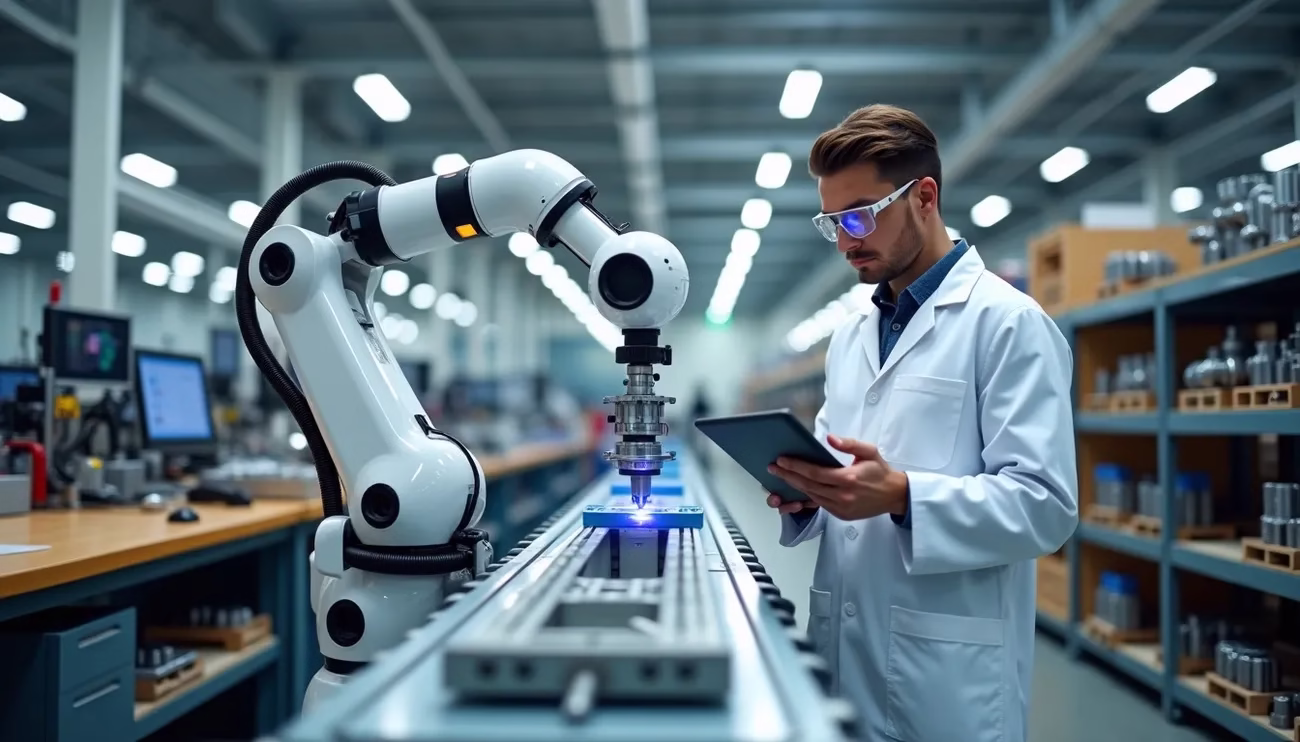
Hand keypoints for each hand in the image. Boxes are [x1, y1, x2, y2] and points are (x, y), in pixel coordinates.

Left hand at [767, 434, 909, 521]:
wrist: (894, 495)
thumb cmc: (880, 471)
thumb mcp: (869, 451)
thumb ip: (849, 444)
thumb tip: (829, 438)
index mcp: (848, 478)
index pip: (814, 472)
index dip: (795, 467)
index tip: (781, 460)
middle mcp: (842, 496)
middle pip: (808, 485)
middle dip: (788, 476)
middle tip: (773, 468)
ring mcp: (841, 508)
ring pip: (811, 496)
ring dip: (794, 487)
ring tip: (781, 477)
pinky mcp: (841, 515)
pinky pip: (819, 504)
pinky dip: (806, 496)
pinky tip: (797, 488)